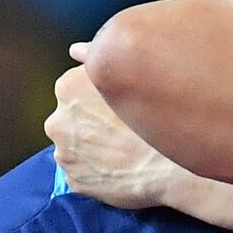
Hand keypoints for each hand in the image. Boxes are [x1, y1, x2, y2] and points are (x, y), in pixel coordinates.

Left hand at [46, 64, 187, 209]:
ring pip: (77, 148)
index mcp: (68, 88)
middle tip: (123, 131)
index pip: (74, 89)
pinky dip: (99, 172)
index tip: (117, 107)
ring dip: (94, 149)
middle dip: (91, 125)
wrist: (174, 165)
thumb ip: (97, 56)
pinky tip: (122, 169)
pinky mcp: (74, 182)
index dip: (98, 99)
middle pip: (72, 120)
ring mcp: (64, 154)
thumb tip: (77, 50)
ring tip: (125, 152)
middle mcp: (58, 121)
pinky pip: (84, 174)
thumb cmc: (158, 116)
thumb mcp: (130, 71)